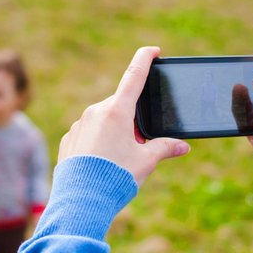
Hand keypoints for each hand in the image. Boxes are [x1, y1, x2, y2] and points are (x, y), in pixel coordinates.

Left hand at [58, 47, 190, 185]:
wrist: (80, 201)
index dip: (145, 59)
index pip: (134, 75)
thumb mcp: (146, 162)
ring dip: (114, 133)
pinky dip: (98, 144)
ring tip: (118, 162)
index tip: (153, 50)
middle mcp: (95, 112)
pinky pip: (88, 134)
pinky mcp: (69, 139)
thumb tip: (182, 146)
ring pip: (103, 121)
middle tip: (138, 147)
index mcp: (117, 111)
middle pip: (121, 106)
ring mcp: (79, 125)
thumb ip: (165, 148)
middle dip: (132, 121)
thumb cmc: (115, 178)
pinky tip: (101, 165)